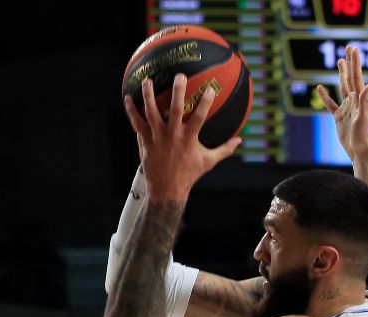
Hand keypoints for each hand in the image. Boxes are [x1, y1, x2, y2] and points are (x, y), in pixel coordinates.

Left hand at [124, 74, 241, 201]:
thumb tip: (239, 141)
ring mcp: (157, 138)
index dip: (205, 102)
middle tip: (180, 75)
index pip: (199, 117)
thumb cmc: (189, 175)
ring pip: (151, 113)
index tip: (210, 88)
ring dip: (149, 96)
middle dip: (178, 91)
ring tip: (147, 80)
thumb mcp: (208, 162)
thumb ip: (224, 150)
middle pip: (175, 110)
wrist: (167, 190)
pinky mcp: (145, 141)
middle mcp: (172, 135)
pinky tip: (128, 98)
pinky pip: (137, 123)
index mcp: (189, 139)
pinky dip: (131, 111)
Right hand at [316, 45, 367, 163]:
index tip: (353, 49)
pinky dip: (325, 96)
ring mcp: (346, 108)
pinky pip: (331, 104)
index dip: (354, 62)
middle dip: (349, 63)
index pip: (356, 76)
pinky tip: (320, 88)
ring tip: (340, 61)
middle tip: (349, 47)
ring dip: (341, 74)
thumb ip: (365, 101)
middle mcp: (353, 100)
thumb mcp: (363, 118)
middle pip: (350, 77)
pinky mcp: (339, 117)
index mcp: (359, 99)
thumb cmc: (364, 135)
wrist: (360, 150)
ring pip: (342, 87)